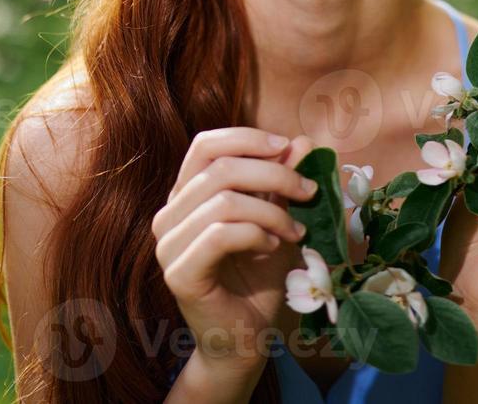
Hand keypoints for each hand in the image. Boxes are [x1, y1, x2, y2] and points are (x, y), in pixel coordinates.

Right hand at [152, 127, 317, 371]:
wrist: (246, 337)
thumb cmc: (258, 279)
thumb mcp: (275, 220)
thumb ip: (280, 182)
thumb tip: (301, 142)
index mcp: (186, 197)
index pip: (205, 146)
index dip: (246, 139)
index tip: (286, 148)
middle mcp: (169, 217)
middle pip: (220, 169)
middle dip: (274, 174)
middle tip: (309, 192)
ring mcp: (168, 246)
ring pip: (224, 201)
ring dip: (272, 212)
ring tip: (295, 231)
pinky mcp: (179, 275)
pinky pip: (220, 235)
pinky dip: (256, 234)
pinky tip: (273, 247)